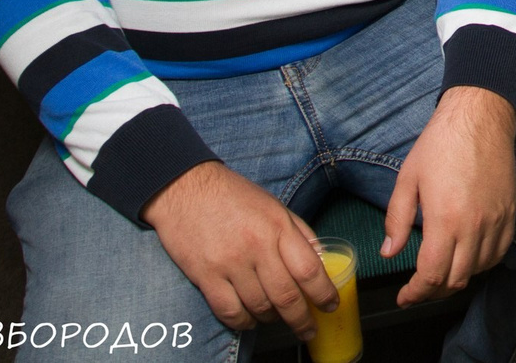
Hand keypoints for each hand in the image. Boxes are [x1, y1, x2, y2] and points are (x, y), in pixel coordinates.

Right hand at [142, 161, 339, 341]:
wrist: (185, 187)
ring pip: (260, 308)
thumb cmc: (233, 196)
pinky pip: (230, 312)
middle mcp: (256, 246)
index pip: (309, 270)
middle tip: (308, 329)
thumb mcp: (274, 205)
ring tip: (276, 318)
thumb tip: (319, 261)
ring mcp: (230, 263)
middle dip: (301, 320)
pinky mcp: (206, 275)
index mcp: (277, 226)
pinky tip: (249, 319)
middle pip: (286, 296)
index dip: (323, 294)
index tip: (330, 305)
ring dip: (272, 319)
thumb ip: (298, 233)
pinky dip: (244, 322)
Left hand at [383, 86, 515, 307]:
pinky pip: (497, 254)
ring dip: (456, 279)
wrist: (479, 117)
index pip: (432, 275)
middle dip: (432, 292)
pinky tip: (466, 257)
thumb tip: (389, 251)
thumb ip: (397, 219)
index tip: (404, 296)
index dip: (415, 293)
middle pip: (455, 281)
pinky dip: (480, 264)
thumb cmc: (441, 143)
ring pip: (477, 271)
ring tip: (439, 272)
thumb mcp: (408, 178)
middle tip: (417, 288)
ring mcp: (496, 221)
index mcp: (445, 219)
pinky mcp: (510, 214)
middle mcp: (474, 226)